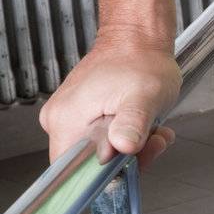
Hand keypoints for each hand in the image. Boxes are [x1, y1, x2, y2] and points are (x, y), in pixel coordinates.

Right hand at [39, 27, 180, 169]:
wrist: (138, 40)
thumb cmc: (140, 62)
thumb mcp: (144, 97)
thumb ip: (132, 124)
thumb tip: (122, 146)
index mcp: (66, 120)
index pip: (75, 172)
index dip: (107, 174)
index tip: (133, 158)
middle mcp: (60, 120)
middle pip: (90, 165)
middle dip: (128, 158)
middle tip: (151, 138)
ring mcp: (71, 117)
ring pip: (102, 153)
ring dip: (134, 146)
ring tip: (152, 128)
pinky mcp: (84, 115)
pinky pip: (105, 140)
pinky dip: (129, 136)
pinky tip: (146, 124)